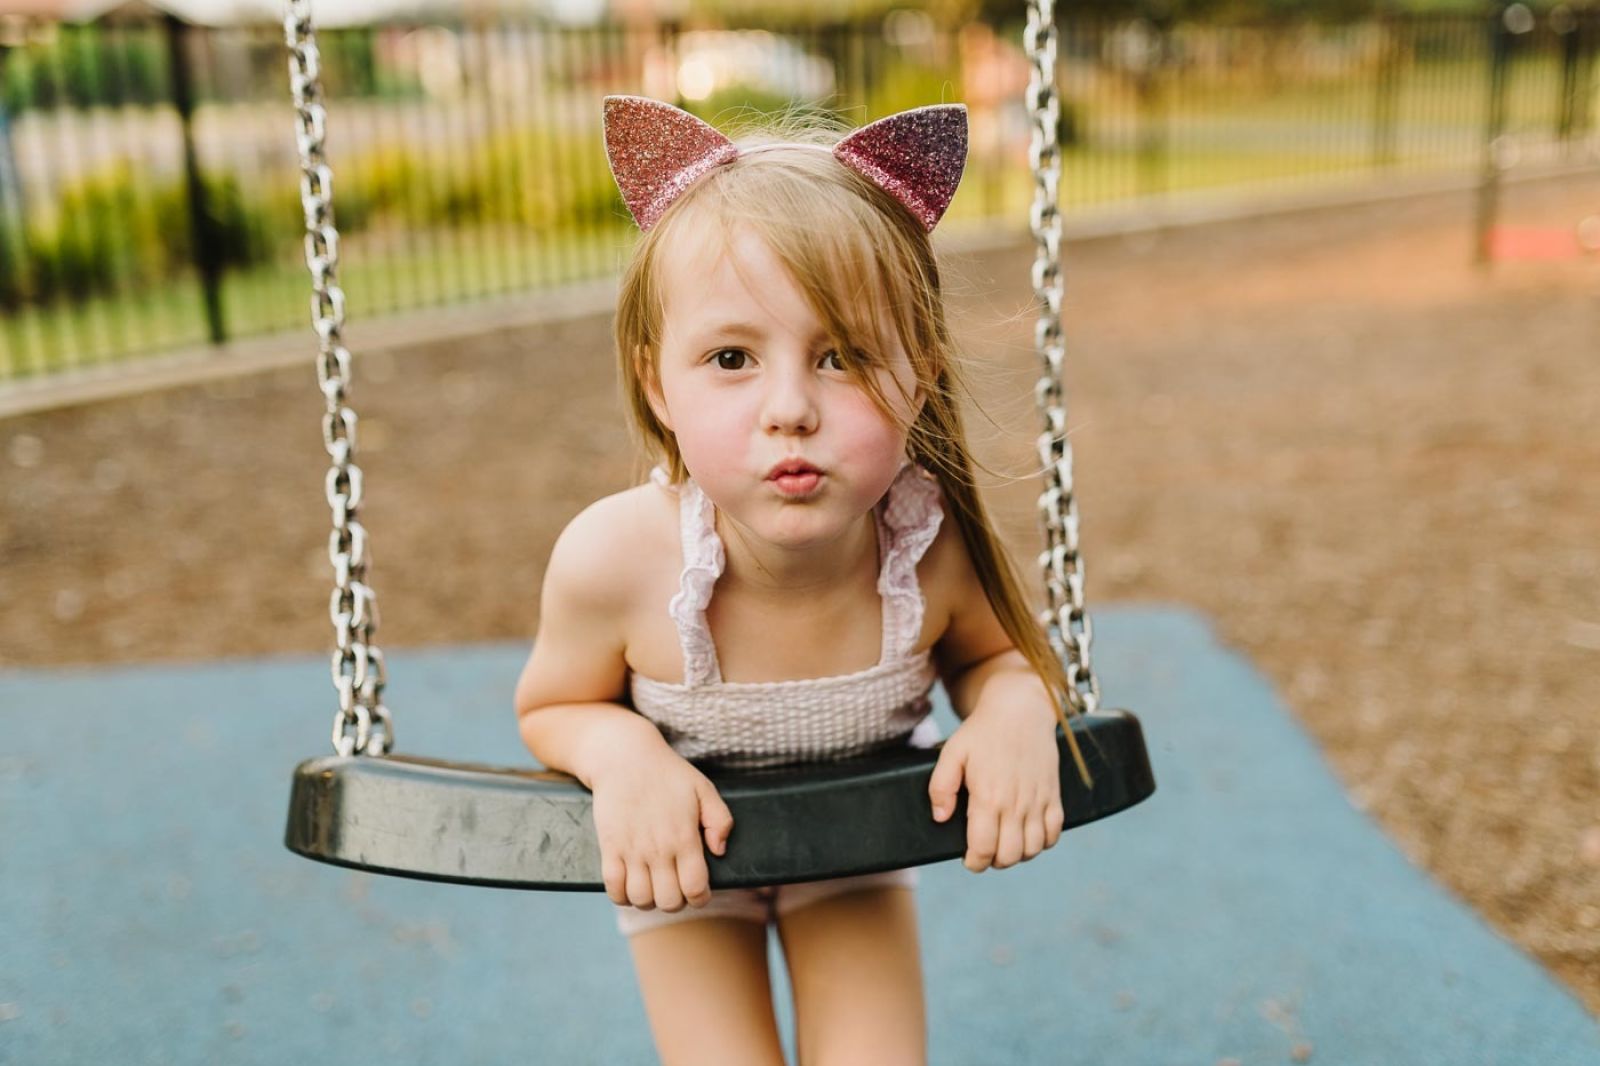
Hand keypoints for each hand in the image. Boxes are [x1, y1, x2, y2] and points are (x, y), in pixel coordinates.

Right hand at [589, 740, 733, 911]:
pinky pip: (613, 889)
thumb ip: (720, 820)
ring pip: (641, 899)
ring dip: (648, 900)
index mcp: (684, 837)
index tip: (697, 890)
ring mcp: (631, 850)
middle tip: (674, 886)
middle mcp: (658, 849)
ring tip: (652, 886)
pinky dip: (622, 895)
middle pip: (669, 901)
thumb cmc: (667, 773)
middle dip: (675, 901)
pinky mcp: (609, 847)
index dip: (700, 897)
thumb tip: (719, 850)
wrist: (624, 757)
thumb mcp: (704, 788)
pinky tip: (630, 884)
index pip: (695, 888)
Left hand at [928, 686, 1063, 872]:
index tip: (968, 858)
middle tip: (984, 850)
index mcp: (989, 797)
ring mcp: (1038, 801)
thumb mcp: (952, 753)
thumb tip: (940, 817)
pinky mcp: (1053, 796)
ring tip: (1004, 843)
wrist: (1021, 709)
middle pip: (1010, 856)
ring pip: (1033, 850)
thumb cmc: (983, 731)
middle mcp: (1017, 805)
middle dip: (993, 861)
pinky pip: (1053, 834)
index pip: (984, 849)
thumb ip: (941, 787)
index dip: (974, 862)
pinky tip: (1027, 834)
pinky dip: (1041, 842)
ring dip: (1017, 854)